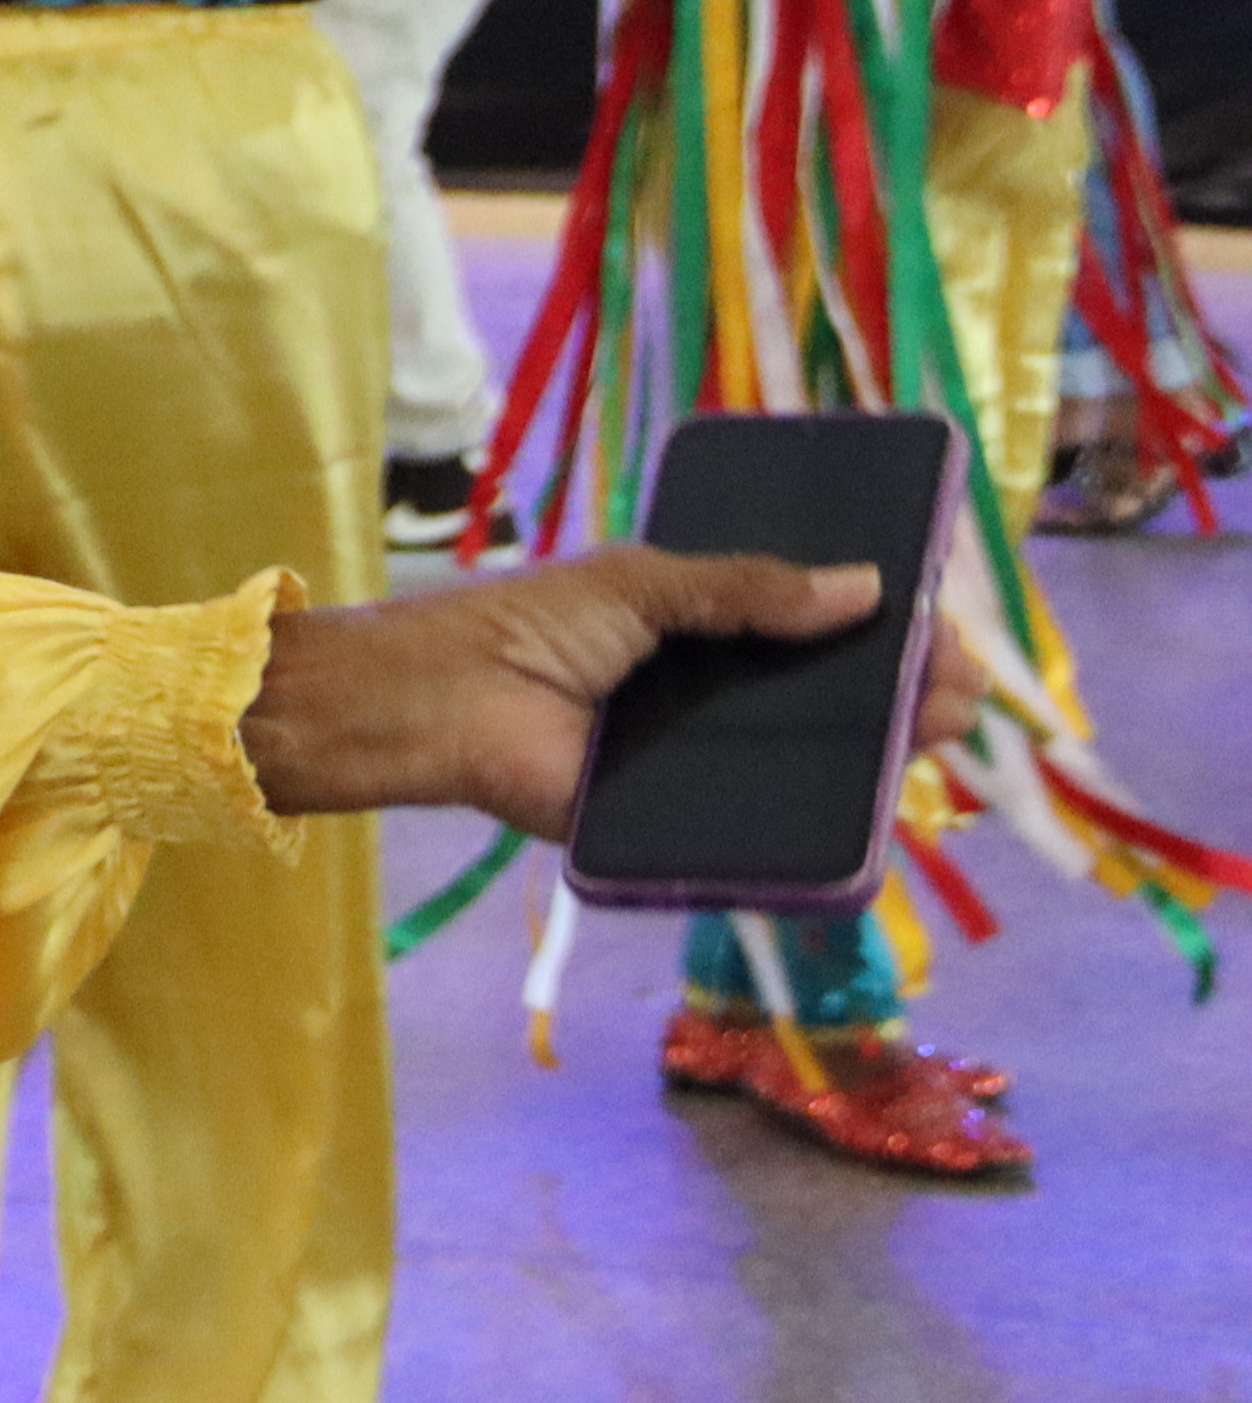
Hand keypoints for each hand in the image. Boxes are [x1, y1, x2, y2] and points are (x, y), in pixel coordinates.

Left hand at [241, 545, 987, 831]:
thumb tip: (868, 587)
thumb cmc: (529, 627)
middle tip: (957, 676)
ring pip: (816, 755)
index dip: (878, 619)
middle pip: (830, 690)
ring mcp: (707, 758)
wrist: (445, 706)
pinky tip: (886, 795)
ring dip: (884, 743)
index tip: (937, 615)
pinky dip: (828, 809)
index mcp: (701, 622)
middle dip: (903, 681)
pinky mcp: (690, 820)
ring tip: (941, 722)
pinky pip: (770, 819)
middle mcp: (713, 691)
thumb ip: (748, 586)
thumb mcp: (644, 582)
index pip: (811, 620)